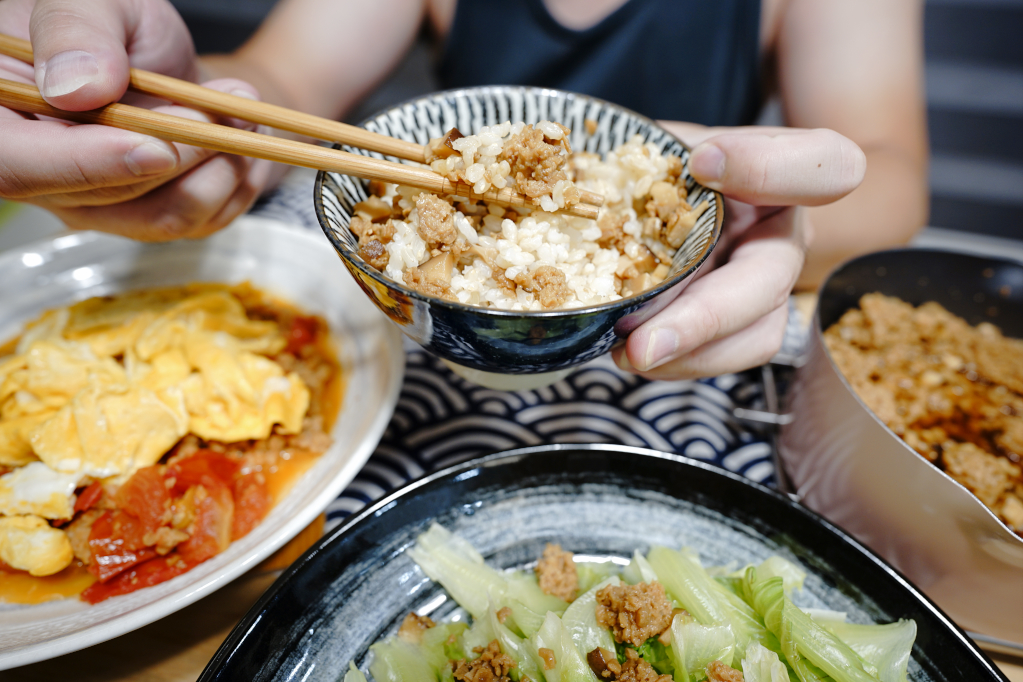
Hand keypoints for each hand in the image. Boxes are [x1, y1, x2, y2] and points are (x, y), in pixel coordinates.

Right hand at [0, 0, 272, 240]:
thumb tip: (77, 87)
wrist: (168, 63)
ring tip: (237, 110)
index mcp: (0, 116)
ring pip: (160, 216)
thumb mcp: (95, 0)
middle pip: (104, 195)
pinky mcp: (142, 221)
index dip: (85, 164)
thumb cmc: (120, 29)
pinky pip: (198, 221)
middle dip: (179, 148)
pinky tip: (233, 137)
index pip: (15, 166)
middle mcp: (36, 173)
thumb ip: (77, 30)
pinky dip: (232, 179)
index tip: (154, 146)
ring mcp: (89, 206)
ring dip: (217, 164)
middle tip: (224, 102)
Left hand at [612, 123, 865, 379]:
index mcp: (788, 171)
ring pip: (755, 335)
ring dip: (688, 354)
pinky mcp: (741, 325)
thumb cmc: (674, 164)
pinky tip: (629, 353)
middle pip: (771, 280)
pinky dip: (676, 362)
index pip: (822, 163)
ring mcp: (767, 285)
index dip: (768, 167)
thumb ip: (666, 149)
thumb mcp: (669, 139)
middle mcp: (787, 232)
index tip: (703, 160)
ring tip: (628, 353)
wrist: (669, 203)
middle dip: (705, 318)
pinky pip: (723, 356)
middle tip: (644, 342)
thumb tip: (681, 170)